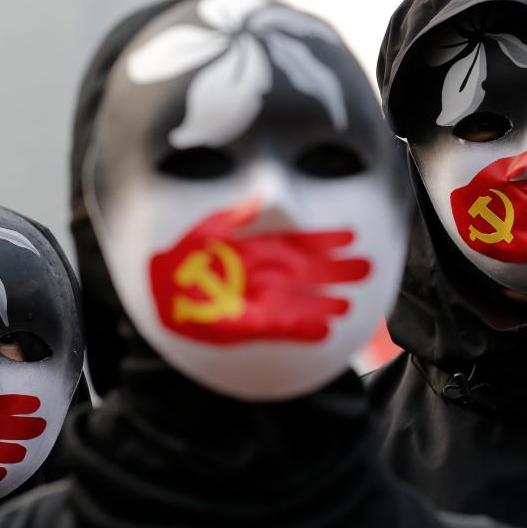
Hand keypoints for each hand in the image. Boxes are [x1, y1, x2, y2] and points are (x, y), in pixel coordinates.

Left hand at [150, 198, 370, 343]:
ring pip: (302, 301)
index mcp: (260, 250)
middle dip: (336, 271)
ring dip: (325, 302)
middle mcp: (267, 275)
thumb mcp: (207, 230)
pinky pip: (286, 326)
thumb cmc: (182, 259)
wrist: (161, 290)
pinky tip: (326, 327)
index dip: (325, 241)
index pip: (300, 244)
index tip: (350, 236)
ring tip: (348, 303)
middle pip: (309, 273)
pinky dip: (305, 327)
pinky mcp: (253, 324)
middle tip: (365, 268)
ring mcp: (263, 300)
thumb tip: (260, 200)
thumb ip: (236, 218)